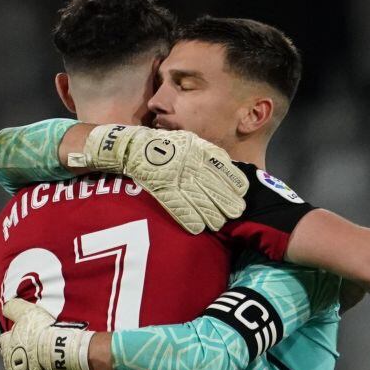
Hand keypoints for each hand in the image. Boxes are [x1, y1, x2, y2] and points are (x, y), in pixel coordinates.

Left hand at [0, 299, 103, 369]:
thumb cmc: (41, 331)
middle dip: (16, 359)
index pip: (2, 342)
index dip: (10, 340)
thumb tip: (5, 307)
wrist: (57, 351)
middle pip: (9, 361)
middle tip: (29, 355)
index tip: (18, 338)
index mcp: (6, 345)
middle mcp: (9, 363)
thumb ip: (13, 307)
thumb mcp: (26, 311)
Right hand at [69, 124, 248, 233]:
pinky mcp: (158, 185)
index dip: (232, 180)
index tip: (243, 193)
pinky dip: (187, 216)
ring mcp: (172, 174)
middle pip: (211, 183)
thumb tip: (226, 166)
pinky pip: (175, 204)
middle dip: (225, 200)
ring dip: (209, 212)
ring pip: (196, 195)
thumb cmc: (158, 146)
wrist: (127, 146)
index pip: (220, 164)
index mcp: (195, 148)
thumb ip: (204, 153)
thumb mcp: (185, 141)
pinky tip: (198, 228)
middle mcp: (186, 160)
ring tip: (220, 224)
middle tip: (236, 214)